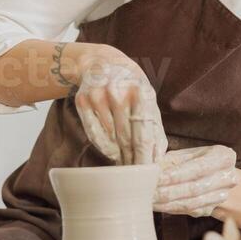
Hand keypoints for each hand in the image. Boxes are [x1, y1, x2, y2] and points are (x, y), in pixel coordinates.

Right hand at [66, 44, 166, 164]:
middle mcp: (119, 93)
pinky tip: (112, 152)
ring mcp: (99, 97)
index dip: (145, 158)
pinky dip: (104, 147)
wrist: (101, 62)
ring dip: (119, 155)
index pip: (144, 134)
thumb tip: (157, 158)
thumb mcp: (147, 98)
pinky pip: (93, 134)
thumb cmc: (130, 85)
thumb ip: (154, 127)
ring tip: (125, 163)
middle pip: (126, 140)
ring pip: (110, 139)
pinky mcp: (83, 101)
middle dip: (132, 161)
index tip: (147, 175)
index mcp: (141, 93)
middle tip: (136, 177)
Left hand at [152, 146, 238, 216]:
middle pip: (194, 189)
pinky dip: (171, 209)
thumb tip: (151, 167)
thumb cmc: (200, 160)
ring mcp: (222, 196)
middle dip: (168, 192)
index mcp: (223, 157)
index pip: (198, 168)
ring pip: (191, 203)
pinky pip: (189, 211)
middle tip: (148, 192)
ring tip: (149, 200)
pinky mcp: (212, 209)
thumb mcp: (190, 154)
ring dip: (167, 204)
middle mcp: (228, 178)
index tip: (156, 179)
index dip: (176, 175)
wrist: (220, 176)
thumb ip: (173, 160)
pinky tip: (157, 206)